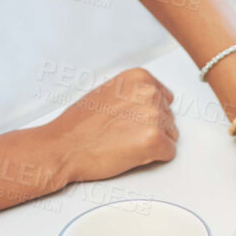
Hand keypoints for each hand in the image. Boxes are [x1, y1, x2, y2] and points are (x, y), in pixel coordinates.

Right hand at [44, 67, 179, 187]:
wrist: (64, 147)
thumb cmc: (79, 125)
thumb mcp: (108, 92)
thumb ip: (133, 93)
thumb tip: (150, 101)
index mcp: (139, 77)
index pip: (165, 98)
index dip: (149, 113)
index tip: (134, 120)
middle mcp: (149, 92)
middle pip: (169, 117)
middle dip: (152, 128)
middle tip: (124, 134)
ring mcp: (153, 116)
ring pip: (171, 135)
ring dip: (153, 143)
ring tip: (125, 143)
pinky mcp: (155, 140)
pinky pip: (169, 153)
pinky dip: (154, 158)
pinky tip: (131, 153)